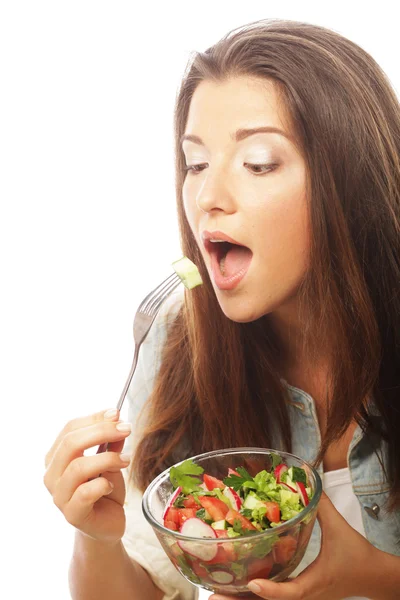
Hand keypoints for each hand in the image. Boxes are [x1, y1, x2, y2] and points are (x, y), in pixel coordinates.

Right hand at [43, 408, 132, 544]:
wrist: (107, 525)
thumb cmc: (104, 490)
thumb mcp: (111, 461)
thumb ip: (112, 443)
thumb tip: (117, 420)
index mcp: (57, 457)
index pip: (69, 429)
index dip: (93, 418)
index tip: (116, 413)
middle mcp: (52, 475)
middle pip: (70, 444)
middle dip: (102, 432)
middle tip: (126, 429)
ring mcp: (59, 496)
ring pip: (78, 467)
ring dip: (108, 458)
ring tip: (126, 460)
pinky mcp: (72, 514)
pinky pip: (85, 493)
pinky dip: (103, 484)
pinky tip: (112, 485)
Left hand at [210, 490, 377, 599]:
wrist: (372, 576)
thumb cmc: (357, 555)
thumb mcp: (340, 528)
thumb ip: (322, 506)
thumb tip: (306, 482)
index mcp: (315, 582)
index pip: (291, 593)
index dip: (271, 591)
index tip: (252, 584)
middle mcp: (307, 594)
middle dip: (243, 599)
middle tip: (214, 595)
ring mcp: (304, 597)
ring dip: (246, 598)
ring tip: (218, 592)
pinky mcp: (302, 593)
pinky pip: (278, 595)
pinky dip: (259, 593)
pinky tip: (243, 584)